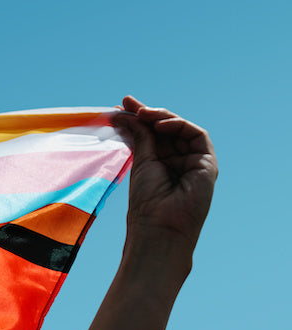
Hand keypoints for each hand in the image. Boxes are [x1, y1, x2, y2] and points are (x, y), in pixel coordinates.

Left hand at [112, 96, 217, 258]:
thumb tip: (125, 113)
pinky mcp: (207, 163)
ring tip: (142, 113)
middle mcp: (180, 161)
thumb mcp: (141, 161)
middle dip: (148, 113)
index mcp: (162, 162)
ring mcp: (194, 162)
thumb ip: (139, 135)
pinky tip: (160, 125)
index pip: (153, 134)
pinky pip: (197, 136)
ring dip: (161, 117)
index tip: (121, 106)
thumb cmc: (147, 201)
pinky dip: (179, 125)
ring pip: (182, 129)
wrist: (159, 226)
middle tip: (128, 103)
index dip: (139, 119)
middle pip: (166, 129)